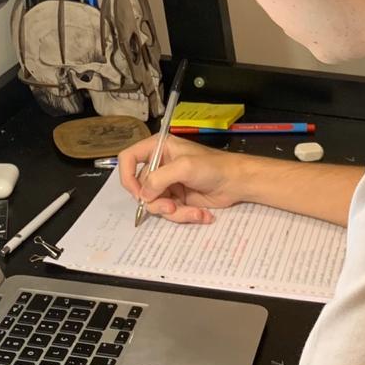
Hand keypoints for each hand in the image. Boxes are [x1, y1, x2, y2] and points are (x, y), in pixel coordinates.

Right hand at [117, 133, 249, 223]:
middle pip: (141, 188)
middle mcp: (159, 165)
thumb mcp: (185, 167)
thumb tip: (143, 196)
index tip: (137, 193)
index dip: (127, 177)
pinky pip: (170, 212)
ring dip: (175, 212)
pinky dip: (185, 215)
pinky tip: (201, 214)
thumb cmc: (214, 166)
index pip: (128, 159)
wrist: (237, 182)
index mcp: (158, 148)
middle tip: (172, 206)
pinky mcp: (177, 199)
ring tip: (193, 212)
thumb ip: (159, 178)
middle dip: (157, 201)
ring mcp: (168, 184)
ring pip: (156, 204)